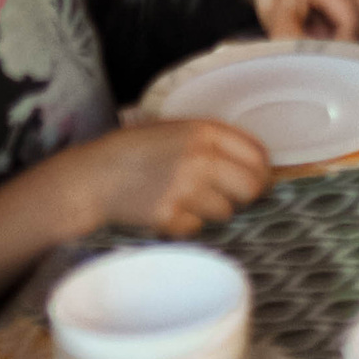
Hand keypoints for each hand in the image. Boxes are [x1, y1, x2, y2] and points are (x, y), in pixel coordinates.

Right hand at [57, 119, 272, 238]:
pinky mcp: (169, 217)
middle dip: (245, 196)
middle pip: (251, 187)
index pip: (258, 155)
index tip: (260, 180)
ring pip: (226, 212)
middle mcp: (200, 158)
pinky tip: (169, 212)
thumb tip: (256, 165)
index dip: (263, 171)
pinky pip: (197, 228)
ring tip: (188, 200)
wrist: (96, 176)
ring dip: (213, 211)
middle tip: (231, 197)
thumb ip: (214, 142)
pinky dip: (187, 224)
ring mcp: (185, 189)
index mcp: (205, 131)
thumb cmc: (137, 150)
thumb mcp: (178, 130)